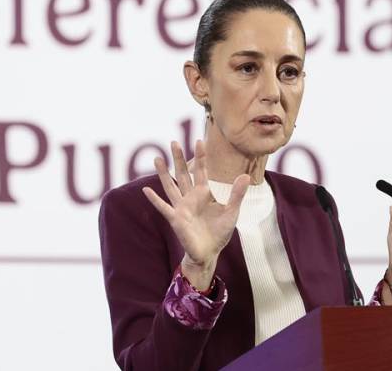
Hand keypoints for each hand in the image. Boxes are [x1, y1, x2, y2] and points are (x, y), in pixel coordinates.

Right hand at [141, 139, 249, 288]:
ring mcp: (181, 207)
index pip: (200, 171)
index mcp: (203, 193)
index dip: (200, 156)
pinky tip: (146, 190)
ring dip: (163, 173)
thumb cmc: (219, 232)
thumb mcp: (231, 212)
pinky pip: (163, 207)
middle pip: (182, 174)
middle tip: (173, 142)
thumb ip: (236, 194)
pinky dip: (154, 199)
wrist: (209, 252)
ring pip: (170, 186)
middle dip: (178, 158)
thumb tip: (245, 176)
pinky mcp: (176, 219)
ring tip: (157, 158)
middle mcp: (190, 197)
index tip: (199, 140)